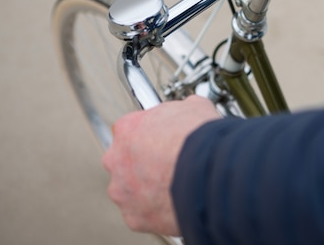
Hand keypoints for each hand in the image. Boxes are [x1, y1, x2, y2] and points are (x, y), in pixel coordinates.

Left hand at [102, 95, 219, 235]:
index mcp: (127, 128)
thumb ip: (183, 110)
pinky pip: (142, 213)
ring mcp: (122, 189)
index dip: (152, 135)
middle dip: (145, 163)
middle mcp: (116, 159)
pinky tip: (175, 202)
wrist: (206, 171)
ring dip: (149, 188)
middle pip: (126, 161)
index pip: (132, 130)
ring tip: (175, 185)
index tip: (163, 139)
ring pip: (131, 189)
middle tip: (168, 163)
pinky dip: (157, 210)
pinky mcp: (134, 216)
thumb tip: (191, 109)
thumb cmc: (198, 139)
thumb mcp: (195, 108)